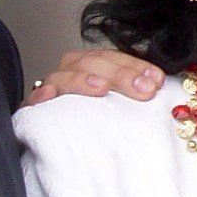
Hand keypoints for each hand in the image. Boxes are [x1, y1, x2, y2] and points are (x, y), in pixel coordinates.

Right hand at [24, 48, 163, 105]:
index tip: (157, 80)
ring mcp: (52, 87)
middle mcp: (72, 70)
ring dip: (84, 79)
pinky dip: (41, 94)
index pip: (115, 57)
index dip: (136, 66)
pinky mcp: (35, 108)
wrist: (62, 140)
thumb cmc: (95, 119)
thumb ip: (136, 91)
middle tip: (143, 90)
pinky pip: (34, 98)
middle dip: (120, 74)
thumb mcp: (120, 103)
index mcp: (94, 64)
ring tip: (102, 88)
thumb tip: (161, 86)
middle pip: (93, 62)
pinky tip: (50, 97)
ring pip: (65, 75)